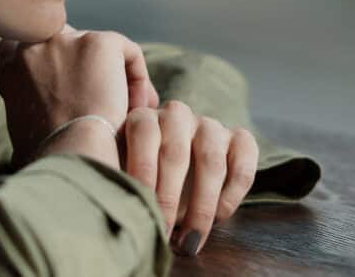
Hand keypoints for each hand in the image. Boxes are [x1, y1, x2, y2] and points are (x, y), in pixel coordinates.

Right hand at [0, 27, 158, 166]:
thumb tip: (33, 139)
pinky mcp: (100, 42)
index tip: (70, 85)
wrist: (71, 153)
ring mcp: (67, 40)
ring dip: (115, 77)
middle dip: (86, 64)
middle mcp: (34, 45)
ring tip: (126, 112)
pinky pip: (127, 53)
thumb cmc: (50, 158)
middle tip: (102, 100)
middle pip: (68, 39)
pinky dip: (138, 78)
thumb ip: (29, 116)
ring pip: (100, 51)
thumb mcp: (22, 135)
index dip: (51, 61)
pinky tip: (138, 107)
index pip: (27, 44)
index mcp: (11, 66)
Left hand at [120, 101, 258, 256]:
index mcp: (144, 117)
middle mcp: (177, 115)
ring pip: (211, 160)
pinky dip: (233, 192)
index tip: (140, 206)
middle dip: (169, 198)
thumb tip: (111, 194)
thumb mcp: (120, 175)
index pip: (144, 131)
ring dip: (201, 204)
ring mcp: (210, 126)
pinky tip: (220, 217)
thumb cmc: (139, 183)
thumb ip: (115, 173)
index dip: (142, 170)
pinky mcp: (239, 140)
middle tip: (163, 232)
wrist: (168, 182)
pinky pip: (243, 161)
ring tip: (191, 238)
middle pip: (176, 152)